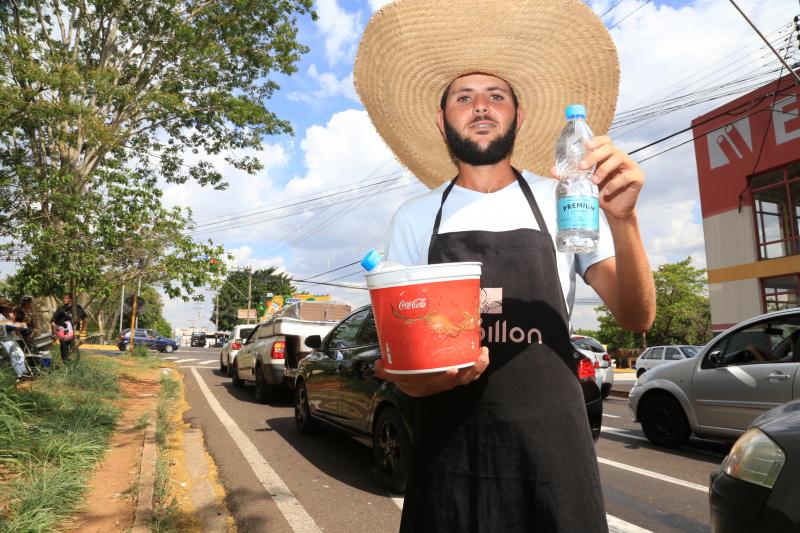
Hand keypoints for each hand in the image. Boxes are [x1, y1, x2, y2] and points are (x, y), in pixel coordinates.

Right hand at [375, 347, 489, 396]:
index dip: (446, 378)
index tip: (453, 370)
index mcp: (427, 386)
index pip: (438, 384)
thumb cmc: (406, 376)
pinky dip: (480, 365)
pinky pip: (472, 373)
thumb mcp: (395, 374)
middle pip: (459, 381)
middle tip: (475, 359)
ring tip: (483, 352)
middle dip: (470, 371)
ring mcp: (452, 381)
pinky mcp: (459, 374)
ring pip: (469, 378)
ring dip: (478, 367)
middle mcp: (441, 385)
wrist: (414, 382)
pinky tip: (483, 352)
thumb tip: (376, 365)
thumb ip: (386, 371)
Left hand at [550, 135, 643, 219]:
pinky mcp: (637, 177)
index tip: (586, 146)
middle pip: (610, 148)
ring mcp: (630, 166)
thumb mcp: (584, 183)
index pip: (605, 141)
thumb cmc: (599, 193)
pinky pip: (626, 177)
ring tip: (593, 181)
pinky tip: (605, 192)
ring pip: (618, 159)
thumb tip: (554, 171)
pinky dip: (614, 184)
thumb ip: (571, 175)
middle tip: (582, 167)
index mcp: (607, 156)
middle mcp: (620, 157)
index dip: (597, 141)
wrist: (614, 210)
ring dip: (603, 170)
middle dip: (595, 156)